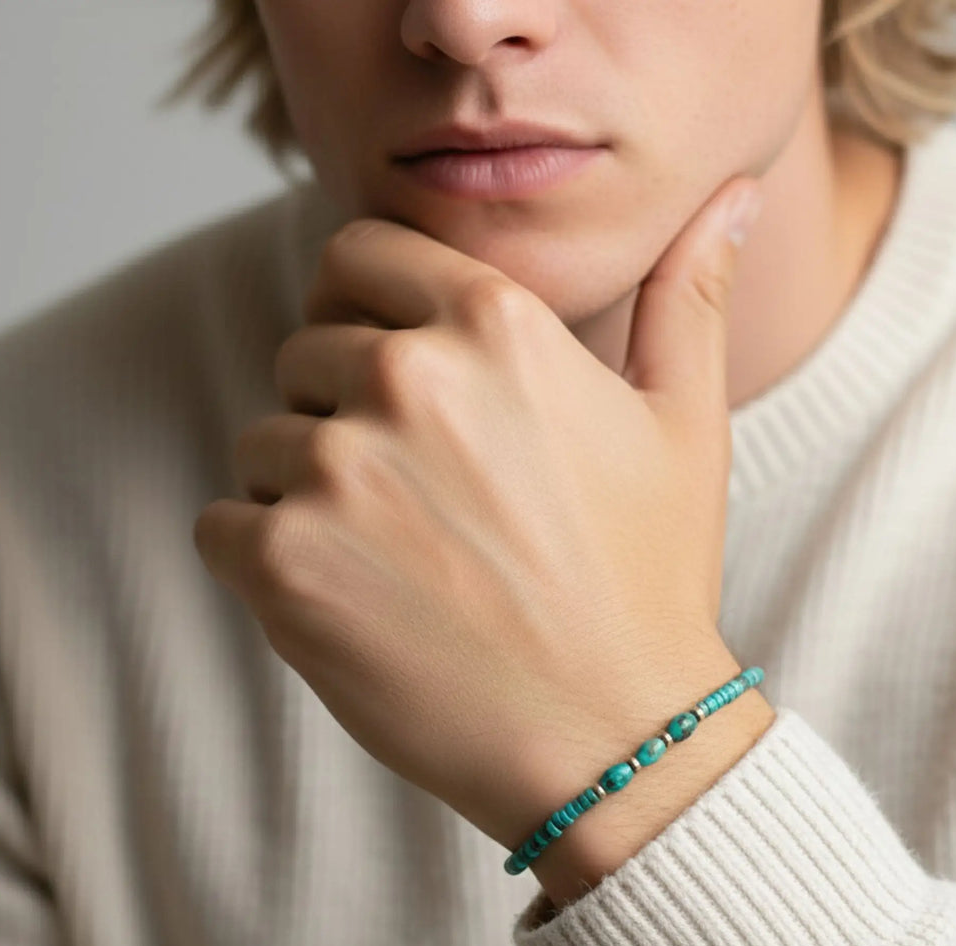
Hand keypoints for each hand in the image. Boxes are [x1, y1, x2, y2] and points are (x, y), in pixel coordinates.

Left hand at [192, 178, 764, 852]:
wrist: (613, 735)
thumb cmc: (648, 581)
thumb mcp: (685, 425)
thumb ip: (685, 299)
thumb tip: (734, 198)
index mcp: (495, 323)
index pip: (355, 255)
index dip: (360, 308)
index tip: (388, 369)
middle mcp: (408, 376)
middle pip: (304, 353)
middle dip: (341, 410)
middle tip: (419, 498)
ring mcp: (338, 469)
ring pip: (261, 444)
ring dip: (306, 493)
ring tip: (398, 559)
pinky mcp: (284, 562)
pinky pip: (222, 525)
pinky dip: (264, 559)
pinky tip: (353, 600)